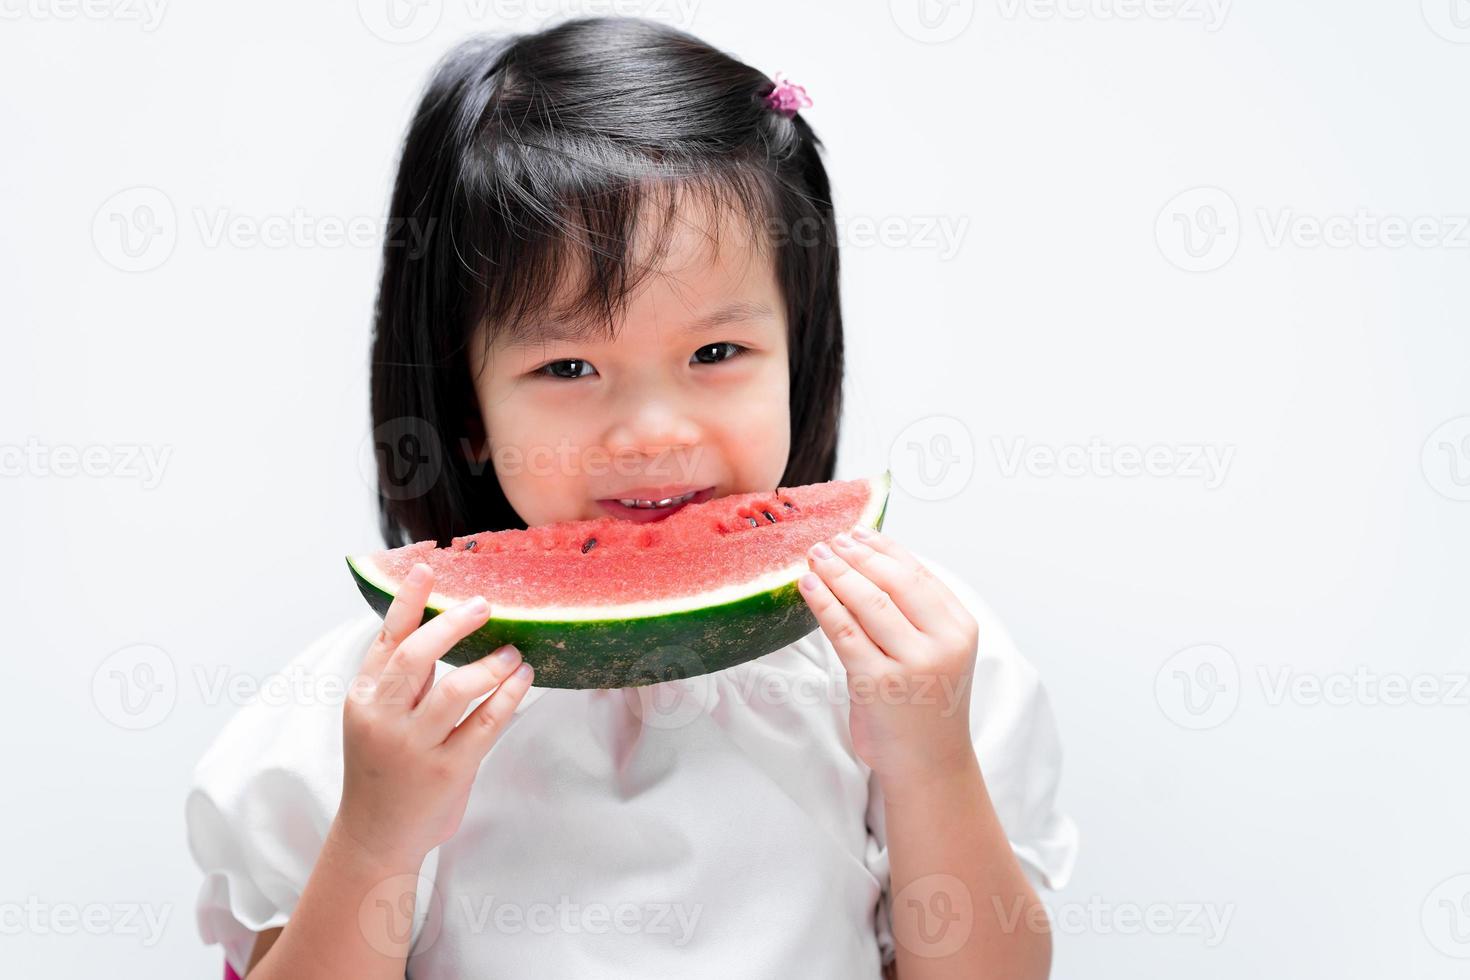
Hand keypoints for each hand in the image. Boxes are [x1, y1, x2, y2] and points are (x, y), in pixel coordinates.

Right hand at [336, 564, 533, 863]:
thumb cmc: (383, 770)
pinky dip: (508, 696)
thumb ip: (400, 682)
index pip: (386, 640)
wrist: (376, 837)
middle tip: (484, 605)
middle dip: (453, 624)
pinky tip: (523, 680)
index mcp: (364, 699)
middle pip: (418, 657)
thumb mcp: (376, 720)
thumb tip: (439, 631)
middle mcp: (383, 719)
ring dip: (490, 664)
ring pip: (456, 689)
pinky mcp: (447, 771)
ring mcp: (414, 747)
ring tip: (513, 652)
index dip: (407, 602)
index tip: (426, 569)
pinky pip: (485, 724)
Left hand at [797, 527, 978, 788]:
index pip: (917, 573)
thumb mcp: (936, 651)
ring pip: (867, 602)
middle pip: (892, 582)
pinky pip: (844, 632)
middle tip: (830, 540)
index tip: (858, 532)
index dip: (884, 549)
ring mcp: (911, 664)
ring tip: (816, 556)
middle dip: (856, 556)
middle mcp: (941, 643)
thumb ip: (915, 613)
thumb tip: (870, 561)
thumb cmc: (925, 704)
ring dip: (836, 573)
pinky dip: (823, 604)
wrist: (928, 764)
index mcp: (960, 628)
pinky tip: (808, 587)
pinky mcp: (877, 684)